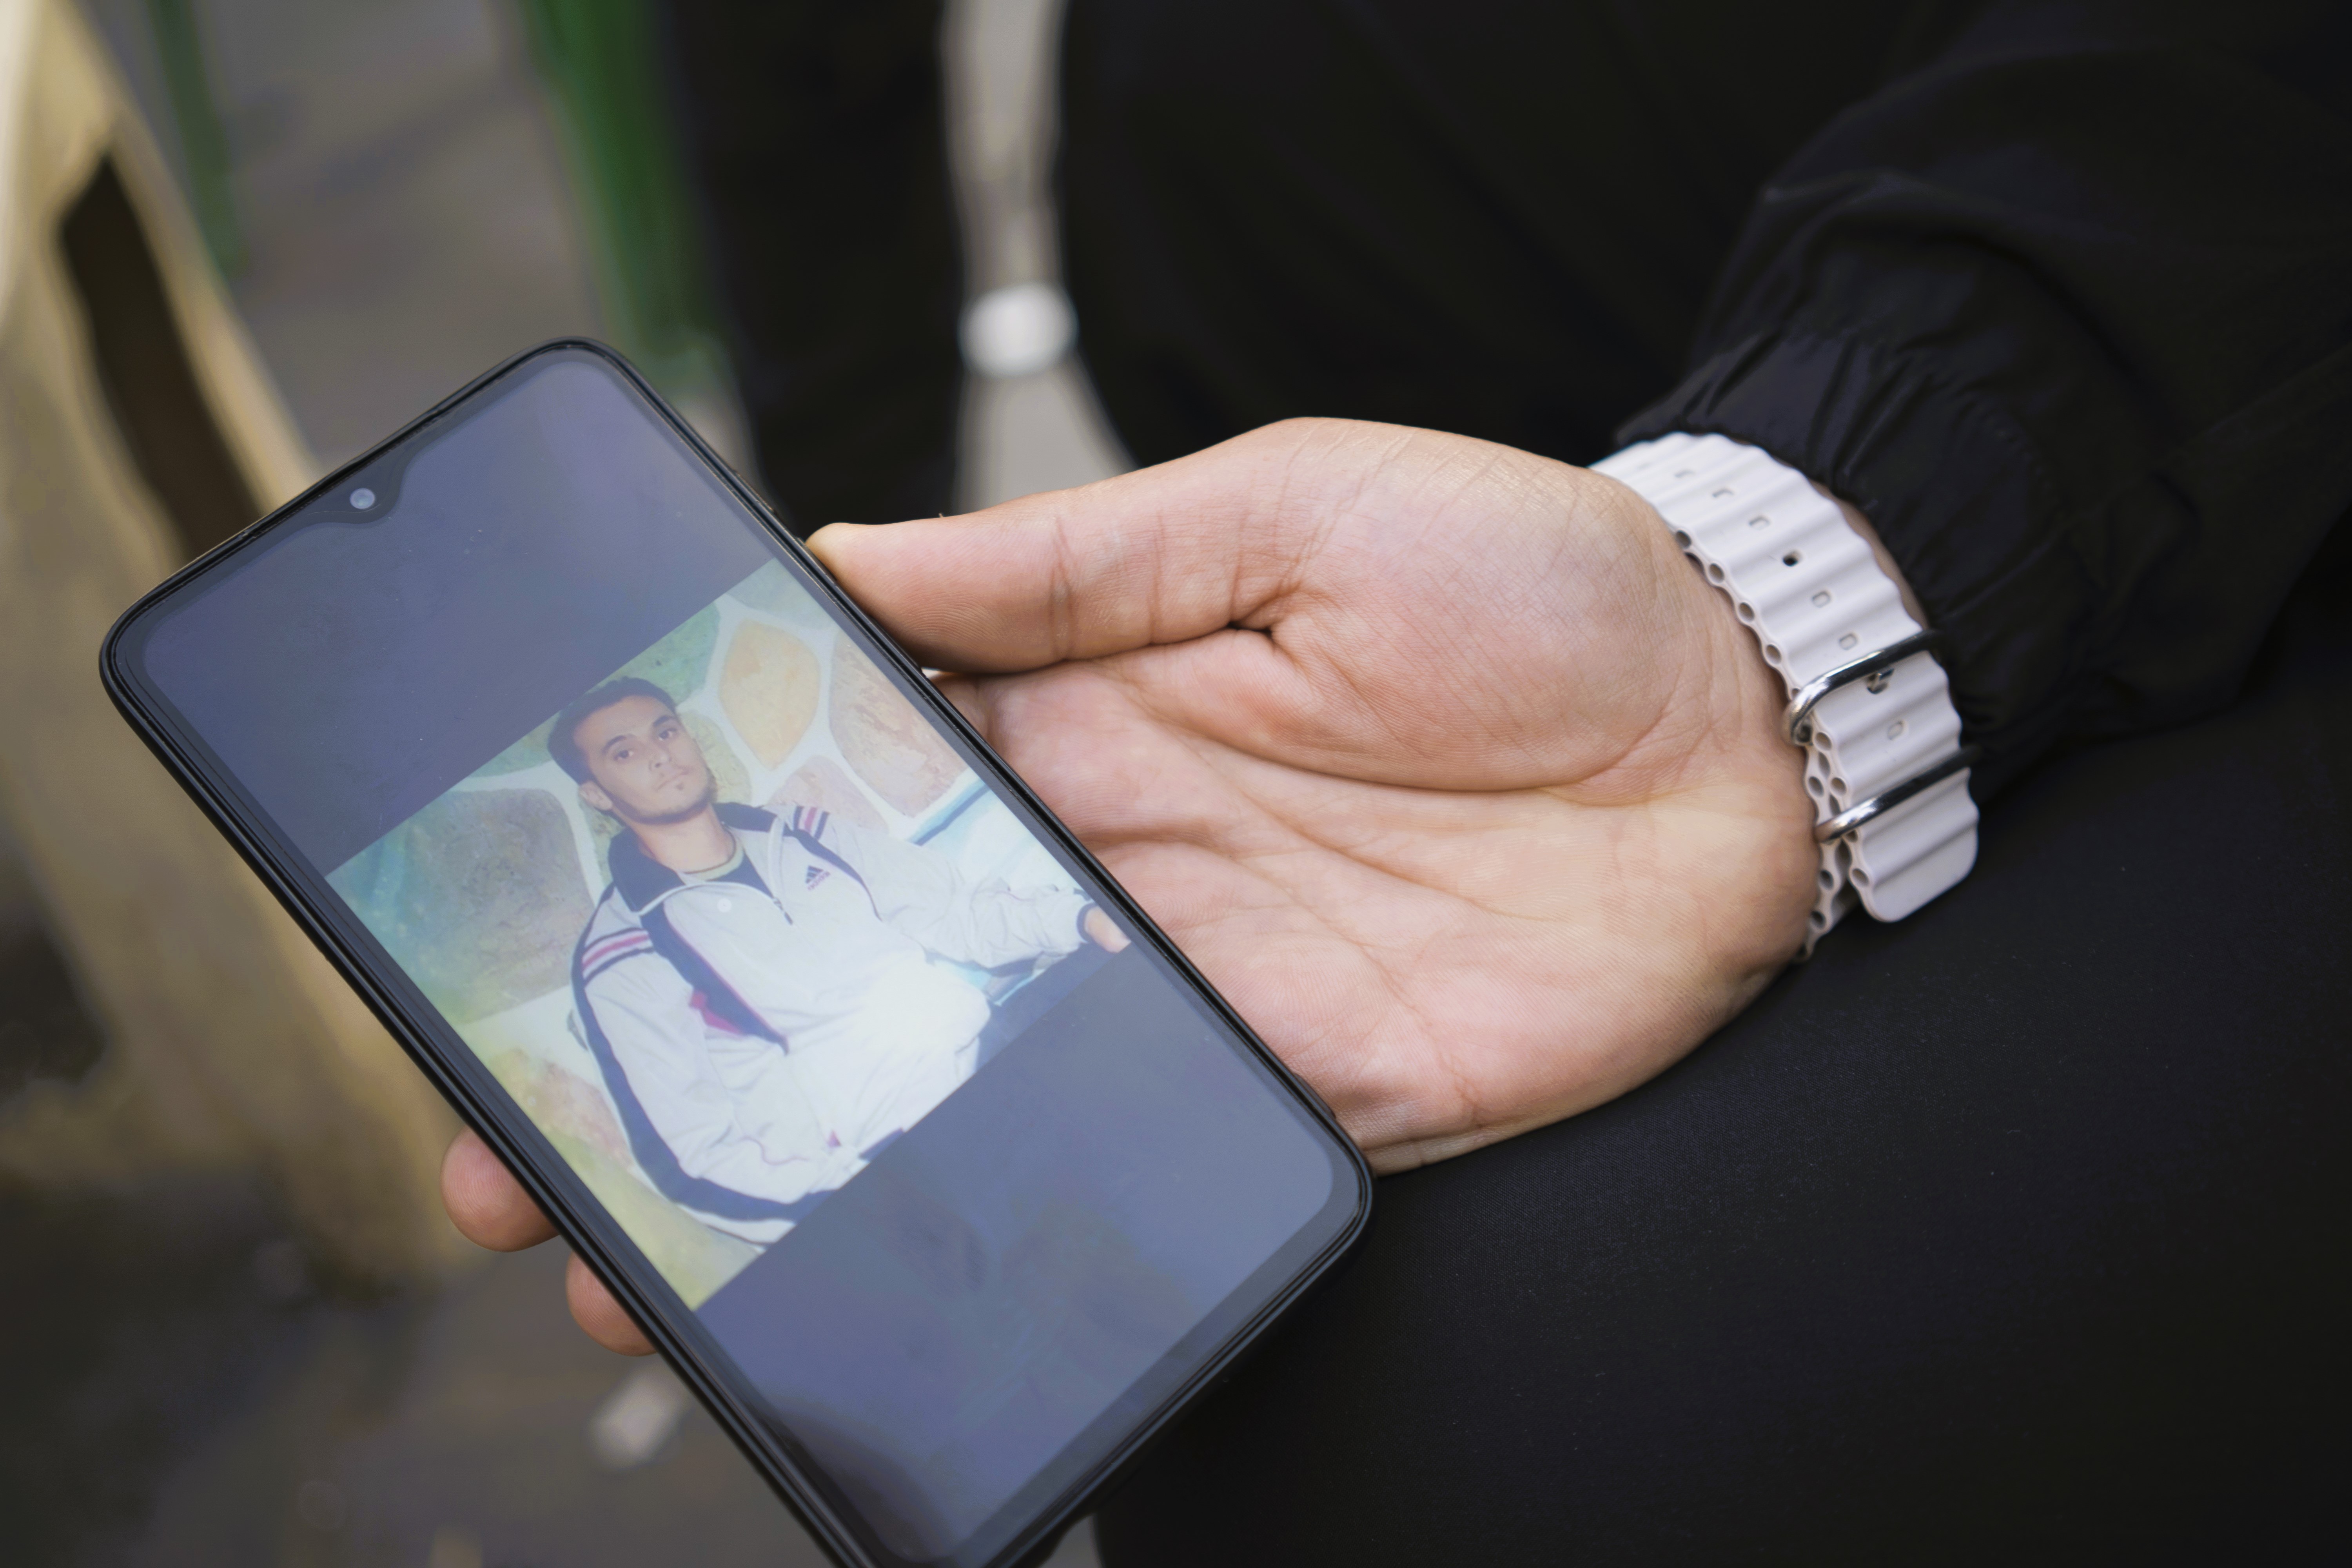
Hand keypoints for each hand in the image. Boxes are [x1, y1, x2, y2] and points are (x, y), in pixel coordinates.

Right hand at [444, 417, 1817, 1351]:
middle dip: (702, 1050)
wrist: (1748, 719)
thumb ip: (1065, 560)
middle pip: (870, 972)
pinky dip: (1016, 1213)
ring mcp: (1202, 991)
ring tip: (647, 1247)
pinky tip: (880, 1262)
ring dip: (816, 1162)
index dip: (700, 851)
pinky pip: (1137, 1164)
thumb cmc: (1530, 578)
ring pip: (969, 1091)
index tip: (555, 903)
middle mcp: (1118, 868)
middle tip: (523, 1139)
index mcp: (1088, 719)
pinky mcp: (1300, 1095)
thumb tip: (845, 557)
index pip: (853, 795)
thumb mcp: (1281, 506)